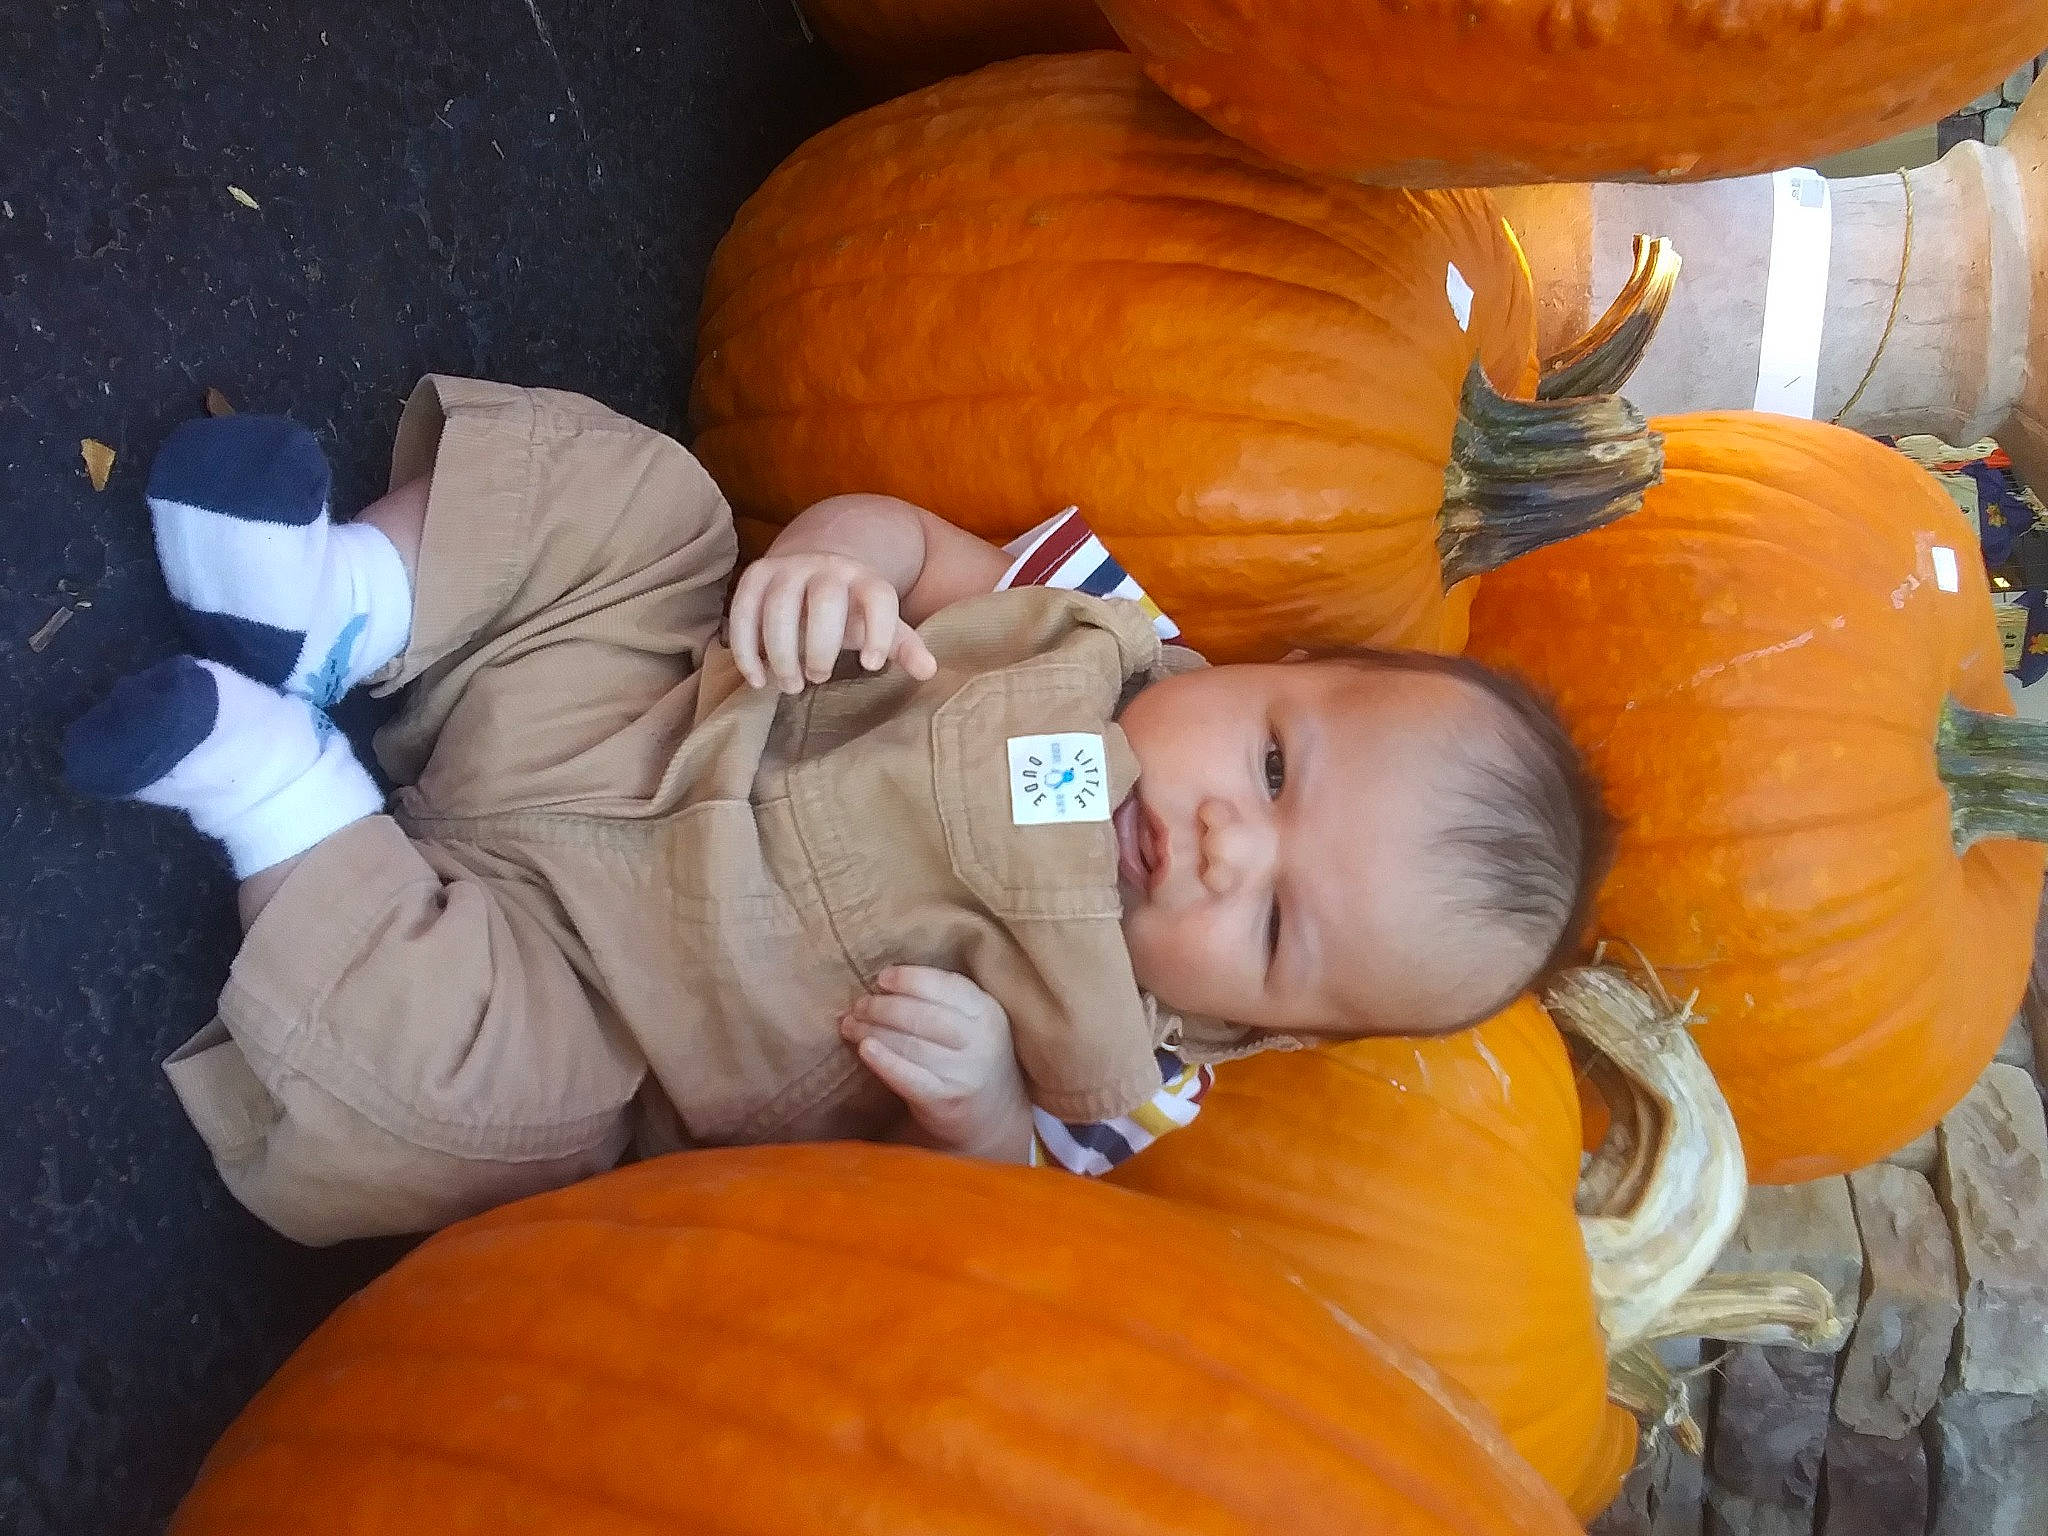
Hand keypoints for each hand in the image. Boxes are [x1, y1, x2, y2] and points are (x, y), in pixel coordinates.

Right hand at [726, 551, 936, 693]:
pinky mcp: (756, 575)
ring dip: (781, 652)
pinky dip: (746, 648)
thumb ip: (902, 645)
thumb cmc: (850, 609)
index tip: (872, 666)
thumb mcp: (879, 624)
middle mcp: (828, 567)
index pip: (879, 597)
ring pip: (779, 607)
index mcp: (865, 579)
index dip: (879, 630)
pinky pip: (743, 610)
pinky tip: (757, 679)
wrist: (812, 564)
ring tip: (789, 685)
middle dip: (820, 646)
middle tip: (818, 678)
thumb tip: (929, 671)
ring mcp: (789, 568)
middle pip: (825, 601)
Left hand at [840, 966, 1032, 1162]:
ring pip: (911, 1045)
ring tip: (851, 1025)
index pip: (948, 986)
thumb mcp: (973, 1023)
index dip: (911, 979)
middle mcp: (980, 1042)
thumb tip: (883, 984)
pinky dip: (885, 1062)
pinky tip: (865, 1049)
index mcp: (987, 1012)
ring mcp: (964, 1073)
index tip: (882, 978)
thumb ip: (941, 1002)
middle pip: (924, 1016)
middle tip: (859, 1005)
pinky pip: (910, 1078)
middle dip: (884, 1007)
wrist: (994, 1116)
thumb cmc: (970, 1058)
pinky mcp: (945, 1101)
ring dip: (874, 1031)